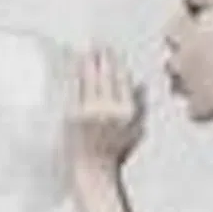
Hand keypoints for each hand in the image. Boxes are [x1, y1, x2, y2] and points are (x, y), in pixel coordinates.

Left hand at [70, 47, 144, 165]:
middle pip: (104, 75)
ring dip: (85, 61)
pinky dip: (73, 75)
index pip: (121, 80)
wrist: (92, 169)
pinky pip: (73, 88)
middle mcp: (108, 109)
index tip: (111, 51)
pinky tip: (72, 66)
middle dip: (100, 57)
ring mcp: (88, 111)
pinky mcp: (72, 114)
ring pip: (87, 79)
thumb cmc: (114, 152)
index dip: (115, 62)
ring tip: (85, 49)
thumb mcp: (135, 130)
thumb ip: (139, 106)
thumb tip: (140, 83)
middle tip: (96, 42)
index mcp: (126, 112)